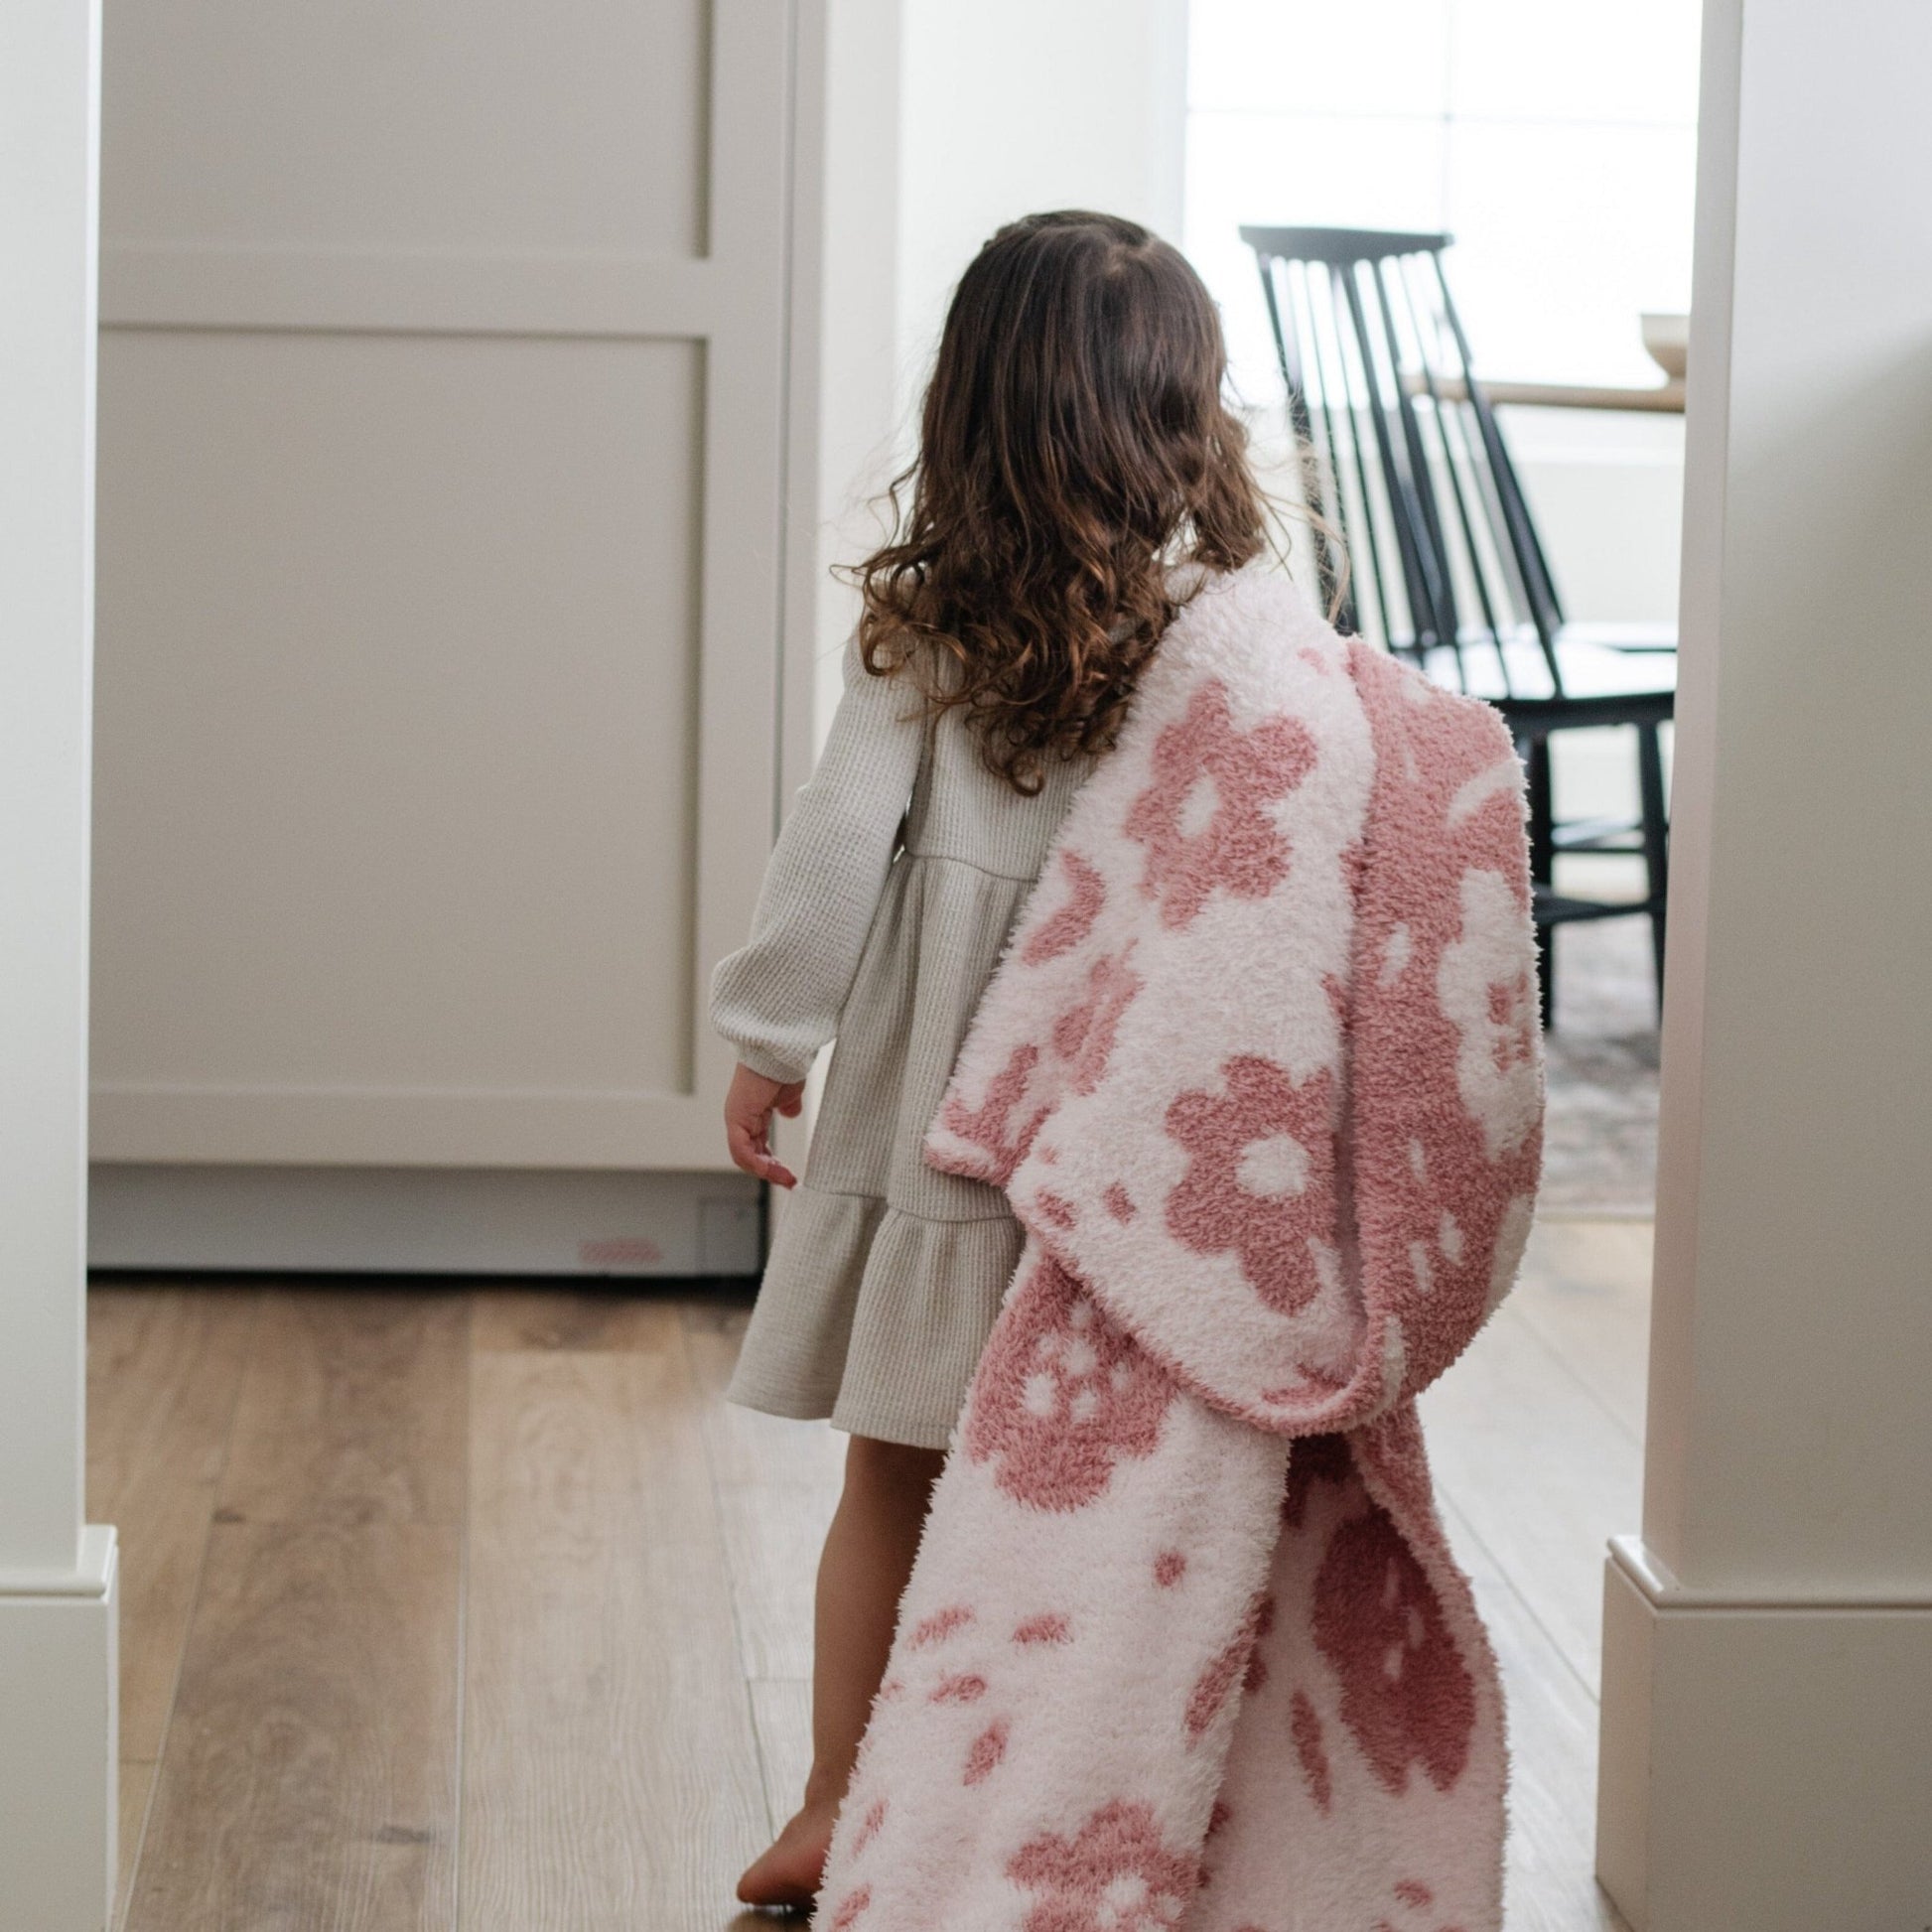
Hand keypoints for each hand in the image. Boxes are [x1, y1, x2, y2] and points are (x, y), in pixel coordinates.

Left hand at [724, 1062, 804, 1188]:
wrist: (780, 1051)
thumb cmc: (784, 1066)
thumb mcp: (789, 1093)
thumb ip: (787, 1105)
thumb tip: (790, 1114)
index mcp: (751, 1112)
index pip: (757, 1145)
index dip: (771, 1162)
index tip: (789, 1174)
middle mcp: (740, 1117)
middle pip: (750, 1155)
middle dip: (771, 1171)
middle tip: (790, 1181)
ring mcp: (736, 1118)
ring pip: (745, 1156)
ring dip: (766, 1171)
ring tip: (787, 1179)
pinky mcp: (736, 1118)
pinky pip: (742, 1150)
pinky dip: (757, 1164)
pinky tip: (774, 1170)